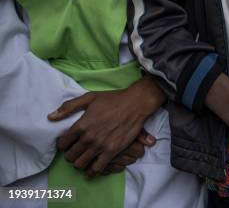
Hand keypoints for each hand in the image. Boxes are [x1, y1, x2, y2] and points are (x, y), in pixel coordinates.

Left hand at [48, 76, 165, 176]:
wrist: (135, 104)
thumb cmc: (113, 99)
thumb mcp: (89, 98)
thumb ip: (69, 107)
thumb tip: (50, 117)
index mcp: (81, 125)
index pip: (63, 143)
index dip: (63, 144)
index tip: (68, 144)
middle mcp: (88, 137)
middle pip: (70, 156)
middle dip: (70, 155)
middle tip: (76, 152)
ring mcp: (100, 146)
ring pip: (80, 164)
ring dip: (80, 163)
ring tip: (83, 159)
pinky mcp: (112, 151)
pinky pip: (97, 168)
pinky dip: (92, 172)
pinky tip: (91, 170)